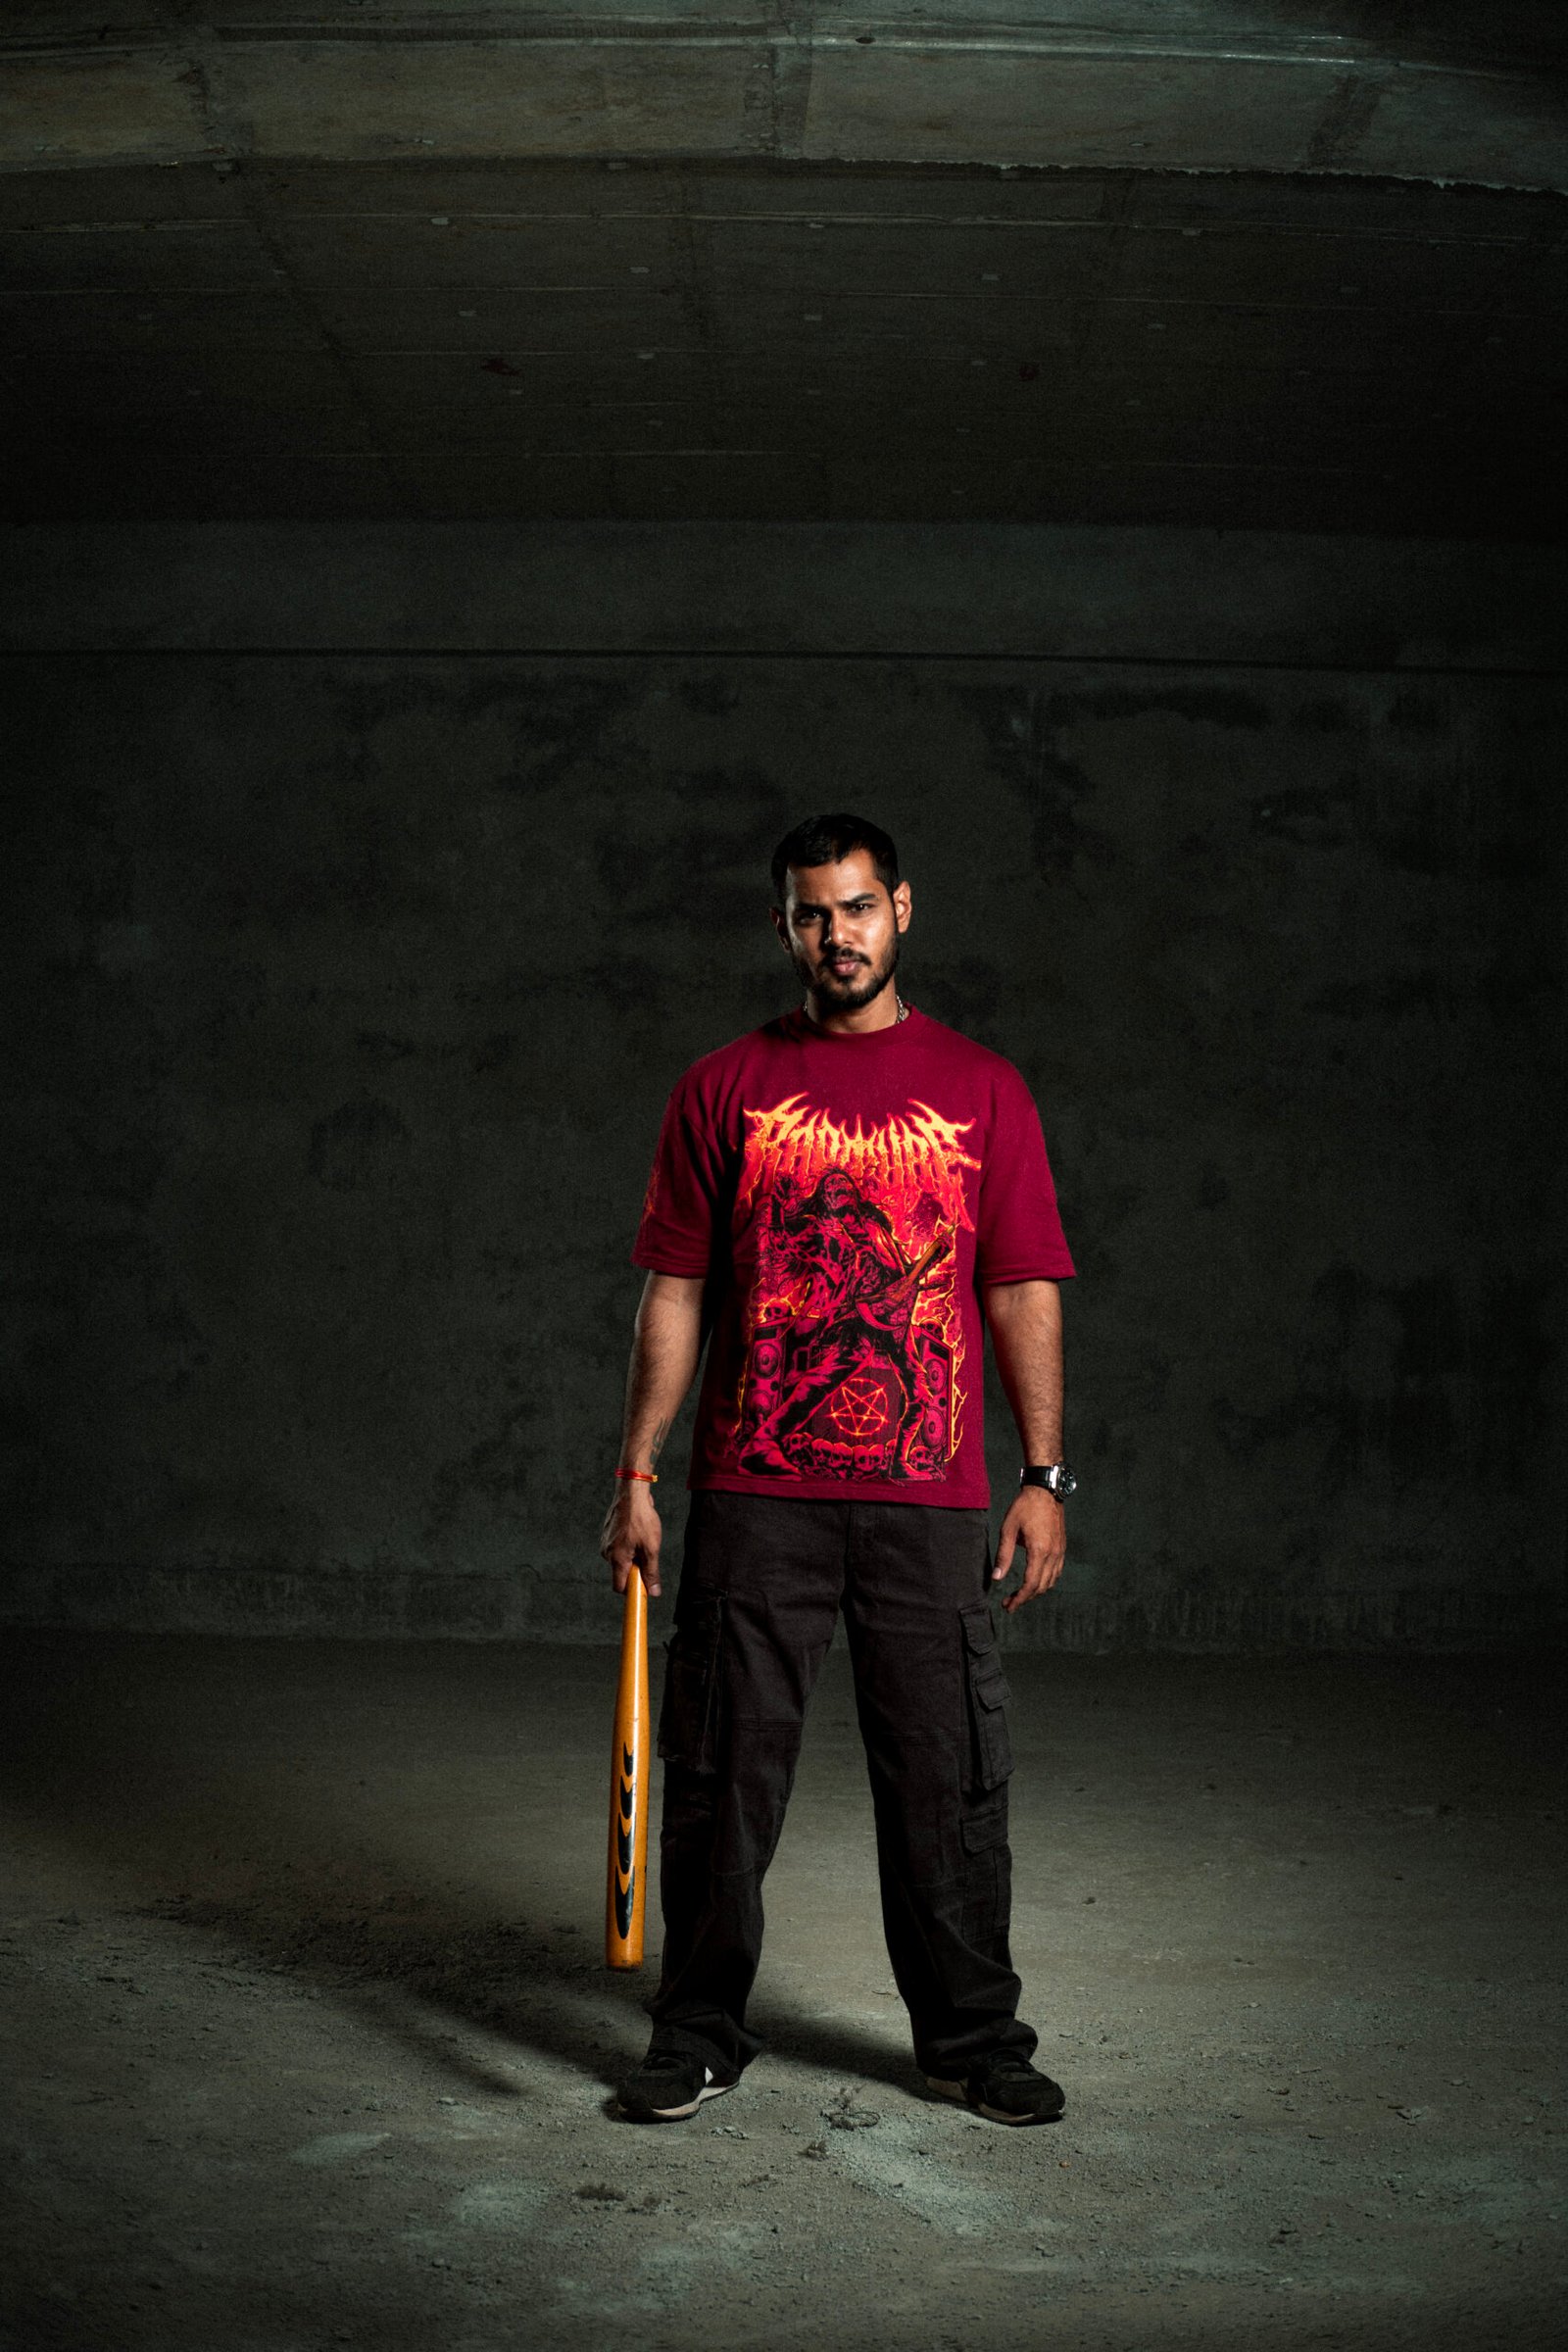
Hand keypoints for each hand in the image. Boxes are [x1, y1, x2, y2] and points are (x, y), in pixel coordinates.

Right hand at [599, 1484, 662, 1599]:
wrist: (631, 1494)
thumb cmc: (641, 1519)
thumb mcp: (651, 1548)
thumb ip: (651, 1572)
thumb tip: (654, 1592)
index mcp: (617, 1560)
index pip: (619, 1587)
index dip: (632, 1590)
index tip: (643, 1586)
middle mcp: (607, 1553)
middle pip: (621, 1572)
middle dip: (635, 1569)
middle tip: (648, 1554)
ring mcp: (605, 1542)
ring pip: (621, 1559)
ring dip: (633, 1555)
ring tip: (643, 1539)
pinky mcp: (607, 1533)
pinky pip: (618, 1547)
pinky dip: (628, 1544)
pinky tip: (636, 1531)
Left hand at [991, 1487, 1064, 1613]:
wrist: (1045, 1491)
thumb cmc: (1024, 1507)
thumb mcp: (1008, 1529)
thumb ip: (1004, 1555)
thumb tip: (997, 1578)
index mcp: (1039, 1550)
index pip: (1030, 1584)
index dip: (1019, 1599)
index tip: (1008, 1606)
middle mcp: (1053, 1554)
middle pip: (1041, 1587)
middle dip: (1025, 1598)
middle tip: (1009, 1602)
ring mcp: (1060, 1551)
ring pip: (1051, 1581)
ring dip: (1035, 1591)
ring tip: (1020, 1593)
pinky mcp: (1062, 1547)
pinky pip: (1056, 1572)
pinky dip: (1046, 1581)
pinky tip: (1035, 1580)